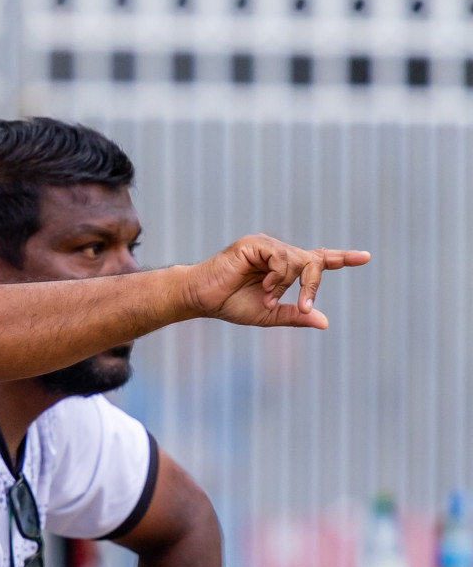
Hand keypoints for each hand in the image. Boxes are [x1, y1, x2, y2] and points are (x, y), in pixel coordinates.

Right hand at [182, 234, 368, 328]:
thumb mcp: (269, 314)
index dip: (341, 258)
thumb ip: (296, 315)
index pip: (318, 260)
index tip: (365, 257)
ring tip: (267, 297)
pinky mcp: (254, 243)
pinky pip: (282, 257)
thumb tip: (325, 323)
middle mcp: (278, 253)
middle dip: (313, 285)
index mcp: (283, 268)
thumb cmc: (230, 305)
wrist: (202, 300)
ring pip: (298, 260)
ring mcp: (266, 245)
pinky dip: (277, 276)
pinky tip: (263, 286)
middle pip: (313, 261)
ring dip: (287, 285)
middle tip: (304, 306)